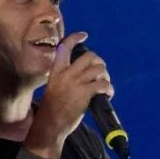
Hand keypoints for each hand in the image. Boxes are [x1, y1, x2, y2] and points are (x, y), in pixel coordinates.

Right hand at [26, 32, 114, 149]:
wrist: (50, 124)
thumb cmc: (52, 108)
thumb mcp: (53, 86)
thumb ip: (65, 76)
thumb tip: (83, 71)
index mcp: (56, 70)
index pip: (65, 47)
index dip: (75, 38)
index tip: (84, 35)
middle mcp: (66, 73)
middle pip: (89, 56)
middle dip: (99, 63)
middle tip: (100, 74)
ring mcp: (76, 82)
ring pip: (99, 69)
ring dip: (105, 76)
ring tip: (104, 86)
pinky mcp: (85, 93)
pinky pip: (103, 84)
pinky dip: (109, 89)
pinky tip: (107, 94)